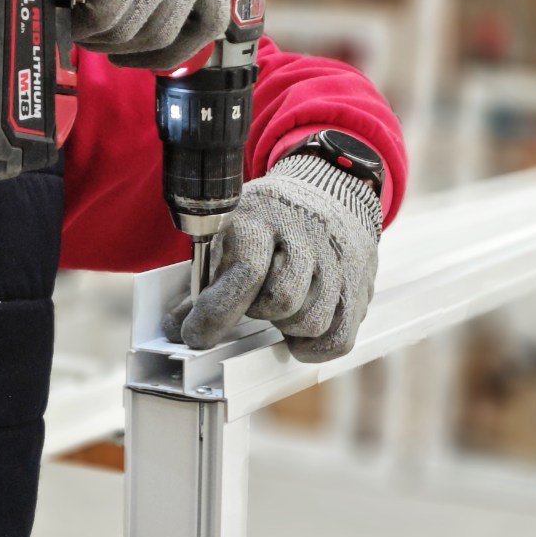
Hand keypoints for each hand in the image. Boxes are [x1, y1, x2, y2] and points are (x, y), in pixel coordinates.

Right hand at [0, 0, 229, 69]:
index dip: (177, 49)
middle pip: (170, 32)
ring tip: (77, 15)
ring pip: (135, 29)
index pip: (212, 19)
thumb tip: (143, 27)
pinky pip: (106, 13)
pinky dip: (81, 19)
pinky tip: (67, 2)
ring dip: (99, 34)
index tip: (147, 55)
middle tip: (99, 39)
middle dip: (128, 48)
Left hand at [163, 154, 381, 362]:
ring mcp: (338, 262)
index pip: (246, 272)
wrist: (332, 190)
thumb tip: (177, 327)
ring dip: (286, 325)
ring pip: (310, 322)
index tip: (195, 335)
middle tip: (253, 301)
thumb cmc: (272, 218)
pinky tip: (298, 333)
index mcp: (265, 217)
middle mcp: (307, 237)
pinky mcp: (358, 286)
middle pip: (282, 300)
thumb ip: (205, 278)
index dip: (216, 312)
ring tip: (280, 307)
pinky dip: (313, 347)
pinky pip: (336, 339)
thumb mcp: (233, 229)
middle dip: (258, 311)